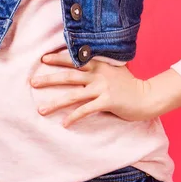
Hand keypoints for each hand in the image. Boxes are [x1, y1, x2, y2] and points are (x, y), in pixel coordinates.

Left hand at [30, 48, 154, 126]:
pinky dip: (74, 117)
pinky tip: (64, 123)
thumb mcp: (113, 69)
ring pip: (73, 95)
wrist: (148, 96)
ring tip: (41, 109)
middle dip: (49, 79)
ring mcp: (102, 88)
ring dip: (55, 103)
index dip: (57, 58)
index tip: (43, 59)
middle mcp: (97, 74)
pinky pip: (86, 110)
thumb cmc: (128, 83)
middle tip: (32, 82)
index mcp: (97, 64)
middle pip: (68, 75)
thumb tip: (83, 62)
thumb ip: (98, 66)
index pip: (73, 59)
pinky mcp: (107, 102)